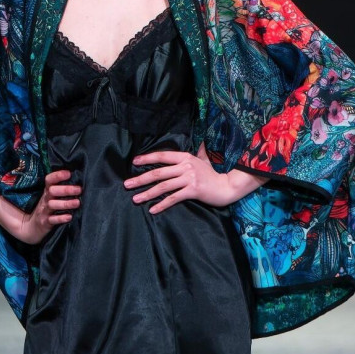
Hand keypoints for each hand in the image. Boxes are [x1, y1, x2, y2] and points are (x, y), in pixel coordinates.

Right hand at [17, 170, 80, 243]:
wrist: (31, 228)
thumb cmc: (46, 210)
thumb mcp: (50, 199)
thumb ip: (60, 190)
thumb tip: (78, 180)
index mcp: (47, 192)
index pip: (49, 180)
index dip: (57, 176)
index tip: (68, 173)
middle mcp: (45, 200)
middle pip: (52, 191)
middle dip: (66, 189)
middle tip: (79, 189)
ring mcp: (44, 211)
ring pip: (53, 205)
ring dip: (66, 203)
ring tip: (77, 202)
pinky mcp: (45, 223)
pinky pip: (52, 220)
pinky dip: (61, 218)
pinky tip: (69, 216)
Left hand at [125, 146, 257, 213]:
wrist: (227, 187)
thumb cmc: (214, 175)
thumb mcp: (204, 160)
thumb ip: (199, 153)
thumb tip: (201, 143)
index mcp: (185, 157)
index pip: (162, 156)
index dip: (147, 159)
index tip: (134, 162)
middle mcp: (185, 166)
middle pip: (158, 172)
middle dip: (140, 179)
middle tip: (127, 185)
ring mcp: (189, 178)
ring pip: (163, 186)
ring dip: (147, 193)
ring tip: (136, 199)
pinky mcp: (193, 190)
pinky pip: (174, 198)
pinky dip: (162, 205)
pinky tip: (153, 209)